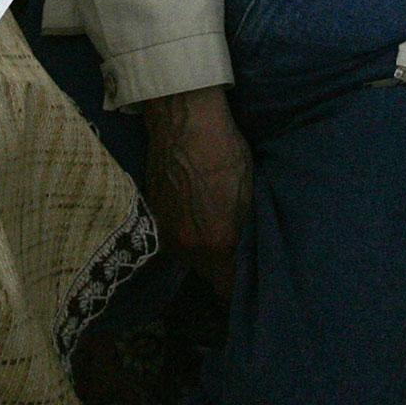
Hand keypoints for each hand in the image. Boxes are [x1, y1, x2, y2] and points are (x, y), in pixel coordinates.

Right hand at [140, 84, 252, 297]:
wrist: (182, 116)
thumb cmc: (224, 147)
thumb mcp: (249, 191)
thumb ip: (247, 232)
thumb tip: (251, 258)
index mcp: (216, 241)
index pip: (230, 288)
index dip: (243, 289)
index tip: (254, 284)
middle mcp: (187, 245)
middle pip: (209, 276)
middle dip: (223, 270)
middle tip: (238, 256)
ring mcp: (165, 231)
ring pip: (190, 258)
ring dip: (203, 252)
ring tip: (216, 231)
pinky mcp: (152, 214)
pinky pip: (174, 237)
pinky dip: (186, 233)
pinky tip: (196, 213)